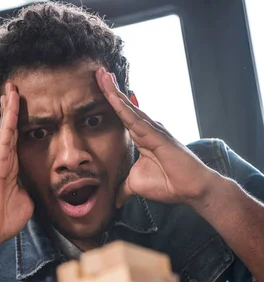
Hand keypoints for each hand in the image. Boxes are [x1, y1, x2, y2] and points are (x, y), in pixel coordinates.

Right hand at [0, 83, 33, 250]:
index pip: (18, 142)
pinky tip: (11, 102)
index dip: (20, 125)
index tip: (22, 109)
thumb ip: (32, 187)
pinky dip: (9, 118)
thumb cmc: (3, 220)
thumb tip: (40, 181)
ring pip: (6, 128)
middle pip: (10, 130)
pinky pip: (5, 136)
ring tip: (11, 86)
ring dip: (9, 107)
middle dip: (12, 110)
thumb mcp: (27, 201)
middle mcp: (4, 161)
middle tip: (14, 88)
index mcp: (12, 169)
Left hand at [96, 68, 219, 207]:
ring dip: (115, 93)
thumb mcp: (137, 186)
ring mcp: (154, 131)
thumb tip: (116, 201)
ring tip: (103, 76)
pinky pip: (137, 120)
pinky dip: (124, 109)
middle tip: (98, 72)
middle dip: (111, 89)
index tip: (99, 87)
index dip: (111, 102)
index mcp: (143, 138)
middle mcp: (149, 130)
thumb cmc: (169, 184)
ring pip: (130, 109)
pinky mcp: (158, 137)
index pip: (123, 116)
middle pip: (125, 106)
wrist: (190, 190)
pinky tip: (113, 98)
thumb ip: (124, 189)